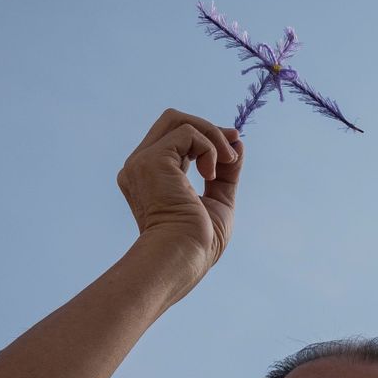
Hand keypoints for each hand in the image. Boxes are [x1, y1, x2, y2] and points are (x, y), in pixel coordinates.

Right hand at [116, 109, 243, 276]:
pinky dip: (209, 148)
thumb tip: (237, 143)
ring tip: (226, 164)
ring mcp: (142, 162)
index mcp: (151, 177)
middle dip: (208, 128)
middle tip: (232, 146)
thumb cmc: (199, 242)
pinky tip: (210, 175)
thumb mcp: (218, 199)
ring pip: (179, 121)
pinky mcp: (152, 160)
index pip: (176, 140)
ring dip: (213, 136)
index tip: (232, 147)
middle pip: (173, 121)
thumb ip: (224, 171)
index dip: (206, 137)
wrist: (182, 257)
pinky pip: (188, 134)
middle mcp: (140, 166)